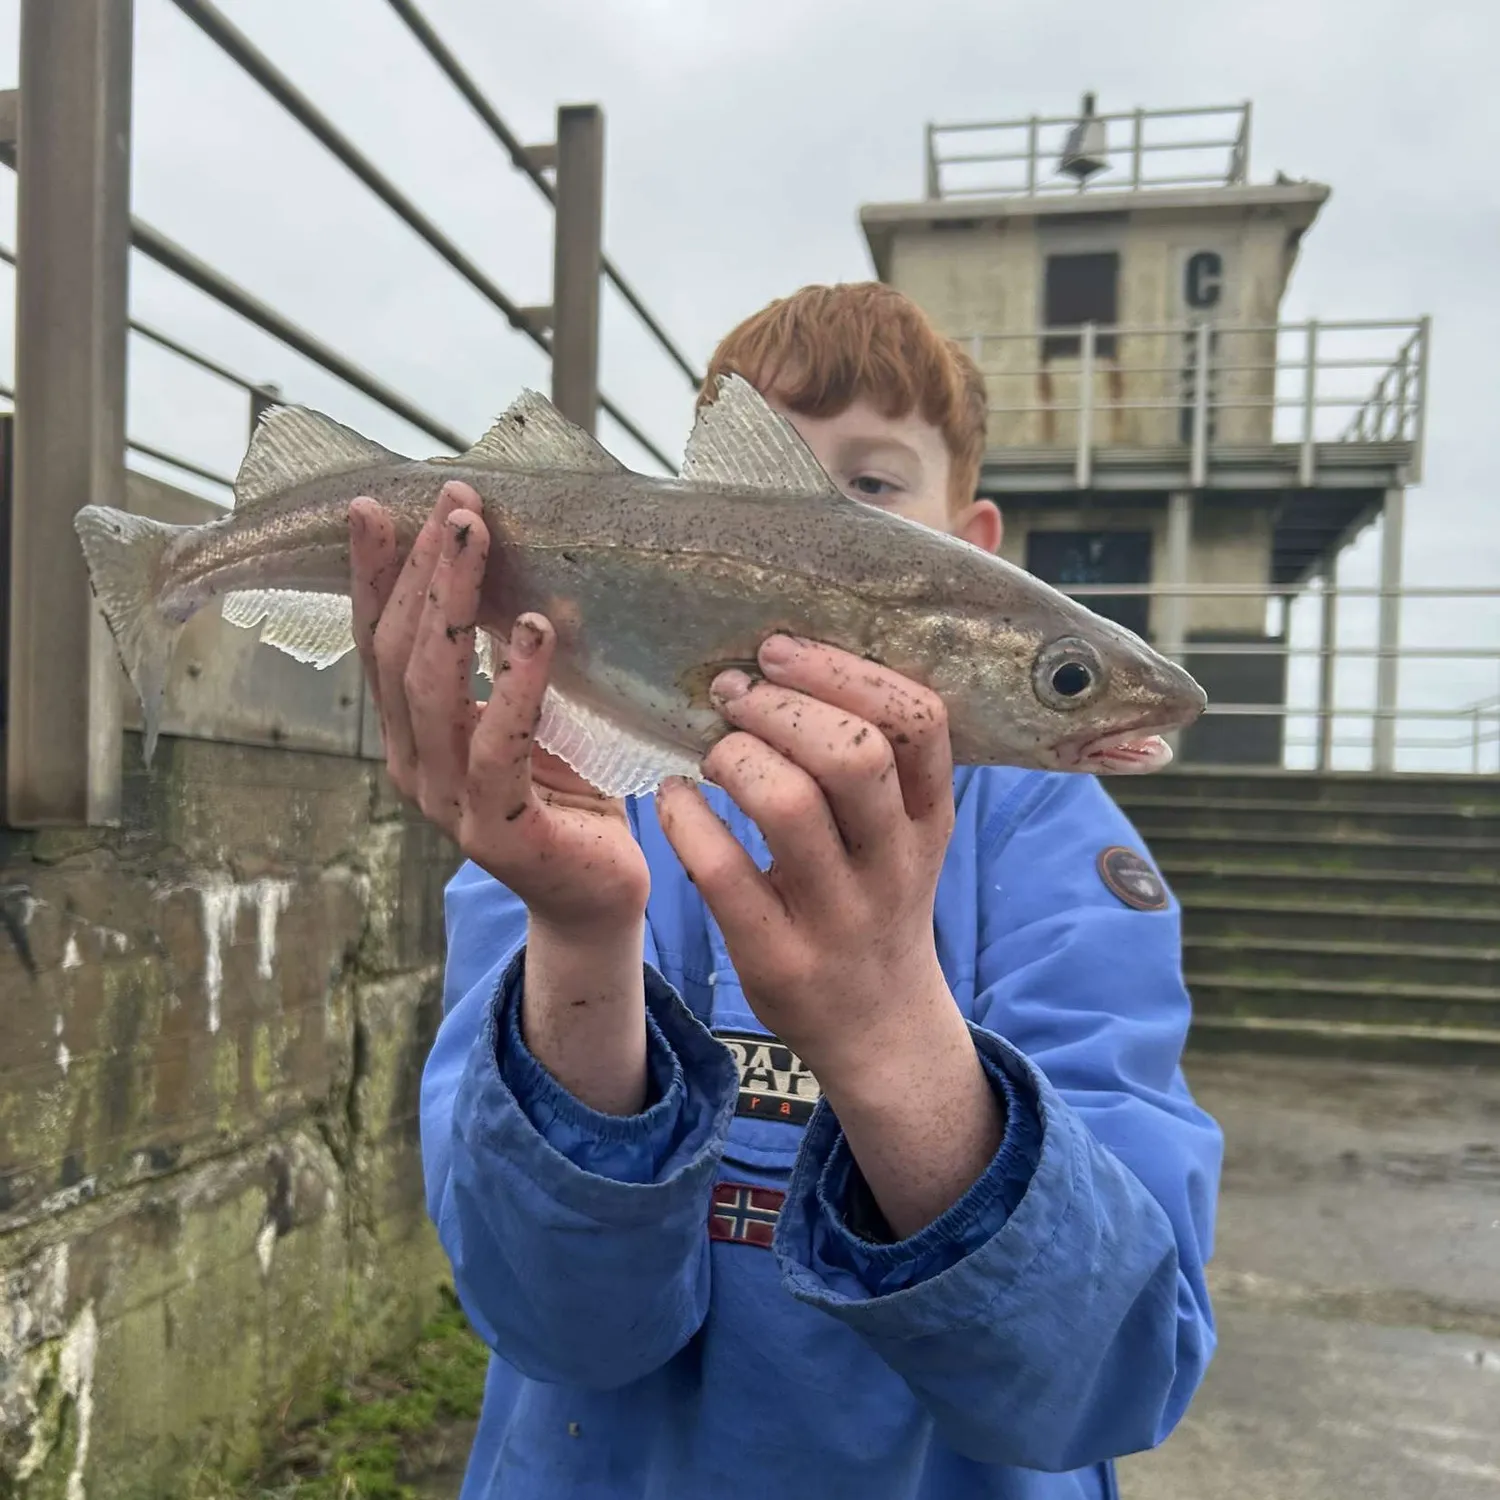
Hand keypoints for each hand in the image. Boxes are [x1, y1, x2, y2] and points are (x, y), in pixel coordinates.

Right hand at [348, 482, 649, 937]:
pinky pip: (501, 744)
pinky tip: (537, 629)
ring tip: (477, 537)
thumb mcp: (528, 715)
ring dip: (453, 603)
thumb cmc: (566, 795)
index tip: (377, 506)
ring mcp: (449, 803)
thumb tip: (509, 572)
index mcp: (410, 736)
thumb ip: (502, 661)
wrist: (596, 897)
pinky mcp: (500, 831)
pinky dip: (518, 683)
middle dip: (421, 570)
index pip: (379, 643)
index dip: (374, 575)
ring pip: (436, 690)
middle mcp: (413, 766)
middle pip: (401, 654)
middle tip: (453, 502)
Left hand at [654, 635, 957, 1080]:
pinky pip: (724, 874)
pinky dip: (686, 821)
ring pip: (791, 807)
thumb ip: (875, 760)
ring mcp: (840, 916)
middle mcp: (894, 863)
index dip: (846, 672)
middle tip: (732, 695)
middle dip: (782, 707)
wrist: (877, 1027)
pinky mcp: (779, 958)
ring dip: (737, 757)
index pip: (920, 721)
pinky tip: (675, 798)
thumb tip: (791, 661)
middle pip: (856, 756)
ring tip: (713, 752)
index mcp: (930, 817)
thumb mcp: (903, 833)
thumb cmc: (874, 899)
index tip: (780, 653)